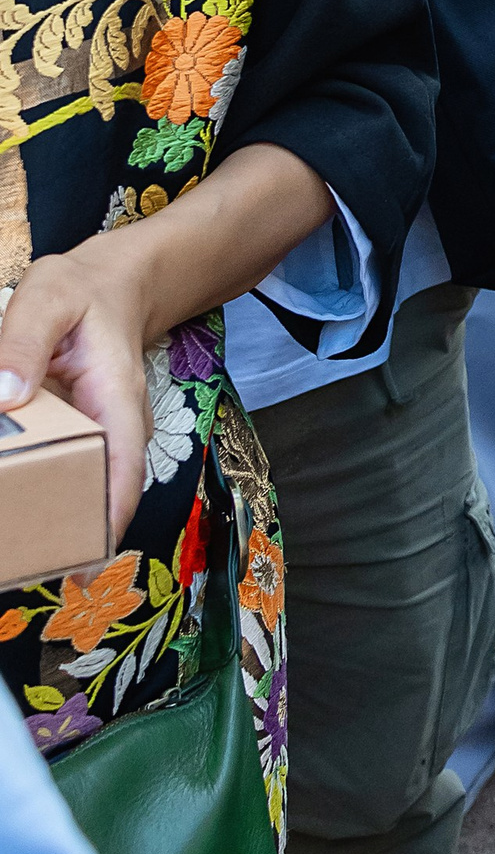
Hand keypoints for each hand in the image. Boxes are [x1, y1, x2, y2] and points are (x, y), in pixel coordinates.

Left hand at [0, 243, 153, 543]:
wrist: (114, 285)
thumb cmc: (84, 292)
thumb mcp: (49, 298)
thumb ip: (22, 341)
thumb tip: (3, 395)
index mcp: (117, 403)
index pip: (123, 474)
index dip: (105, 524)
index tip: (81, 567)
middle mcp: (114, 431)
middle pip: (100, 497)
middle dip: (68, 538)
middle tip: (23, 564)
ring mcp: (97, 437)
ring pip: (80, 491)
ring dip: (50, 521)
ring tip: (16, 548)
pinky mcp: (76, 437)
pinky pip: (60, 472)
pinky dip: (34, 493)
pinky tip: (12, 501)